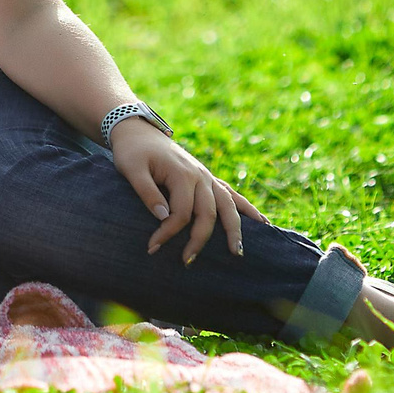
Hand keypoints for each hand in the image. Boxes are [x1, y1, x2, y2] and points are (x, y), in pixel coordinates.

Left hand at [112, 119, 266, 265]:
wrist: (139, 131)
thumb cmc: (132, 151)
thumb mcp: (131, 169)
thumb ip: (146, 192)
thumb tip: (163, 217)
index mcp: (182, 174)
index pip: (180, 212)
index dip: (167, 232)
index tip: (152, 247)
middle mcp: (200, 176)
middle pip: (209, 213)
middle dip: (199, 240)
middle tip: (187, 261)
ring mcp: (207, 176)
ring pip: (228, 205)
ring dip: (234, 229)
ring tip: (237, 252)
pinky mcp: (208, 178)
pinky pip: (232, 195)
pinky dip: (247, 209)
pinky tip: (263, 223)